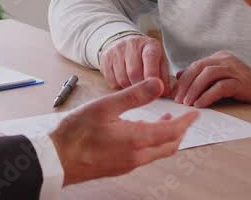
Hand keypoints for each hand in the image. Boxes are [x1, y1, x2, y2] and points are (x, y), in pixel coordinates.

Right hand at [50, 78, 198, 185]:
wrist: (56, 160)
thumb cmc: (76, 133)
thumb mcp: (105, 106)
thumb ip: (134, 95)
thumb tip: (158, 84)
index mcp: (137, 140)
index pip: (172, 132)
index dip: (186, 122)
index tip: (195, 113)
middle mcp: (136, 156)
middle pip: (169, 146)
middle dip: (180, 131)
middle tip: (185, 118)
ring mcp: (128, 164)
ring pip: (157, 152)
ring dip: (166, 136)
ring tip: (166, 119)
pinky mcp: (119, 167)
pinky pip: (145, 155)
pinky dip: (152, 142)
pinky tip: (142, 131)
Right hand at [99, 35, 170, 90]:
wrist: (125, 43)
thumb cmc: (146, 57)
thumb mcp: (159, 61)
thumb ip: (163, 76)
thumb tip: (165, 92)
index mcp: (149, 45)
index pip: (150, 57)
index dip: (152, 74)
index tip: (155, 88)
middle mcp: (131, 44)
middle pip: (134, 72)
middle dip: (140, 87)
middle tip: (145, 93)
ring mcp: (116, 51)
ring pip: (122, 78)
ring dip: (129, 89)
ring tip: (135, 87)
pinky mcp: (105, 59)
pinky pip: (111, 81)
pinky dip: (119, 87)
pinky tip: (125, 84)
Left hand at [172, 51, 250, 107]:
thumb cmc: (242, 90)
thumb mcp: (219, 81)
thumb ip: (202, 78)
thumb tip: (179, 77)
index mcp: (220, 58)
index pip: (195, 65)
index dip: (183, 79)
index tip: (173, 94)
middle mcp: (226, 60)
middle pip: (199, 67)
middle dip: (186, 84)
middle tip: (177, 100)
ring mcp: (235, 69)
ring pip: (208, 74)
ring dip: (194, 89)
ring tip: (187, 103)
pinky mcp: (242, 82)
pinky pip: (221, 86)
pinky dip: (208, 95)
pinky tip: (200, 104)